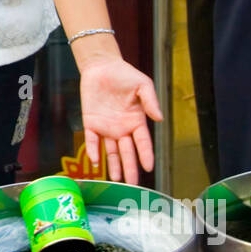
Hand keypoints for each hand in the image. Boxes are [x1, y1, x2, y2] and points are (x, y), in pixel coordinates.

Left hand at [79, 57, 162, 184]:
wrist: (101, 66)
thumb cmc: (124, 75)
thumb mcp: (143, 85)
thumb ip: (151, 102)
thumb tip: (160, 119)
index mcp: (136, 121)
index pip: (142, 142)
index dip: (146, 154)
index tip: (149, 167)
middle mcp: (122, 128)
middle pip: (127, 152)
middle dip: (130, 168)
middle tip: (133, 184)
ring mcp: (106, 127)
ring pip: (110, 151)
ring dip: (114, 165)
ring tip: (117, 180)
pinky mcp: (90, 123)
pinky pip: (91, 140)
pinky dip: (93, 150)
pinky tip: (96, 161)